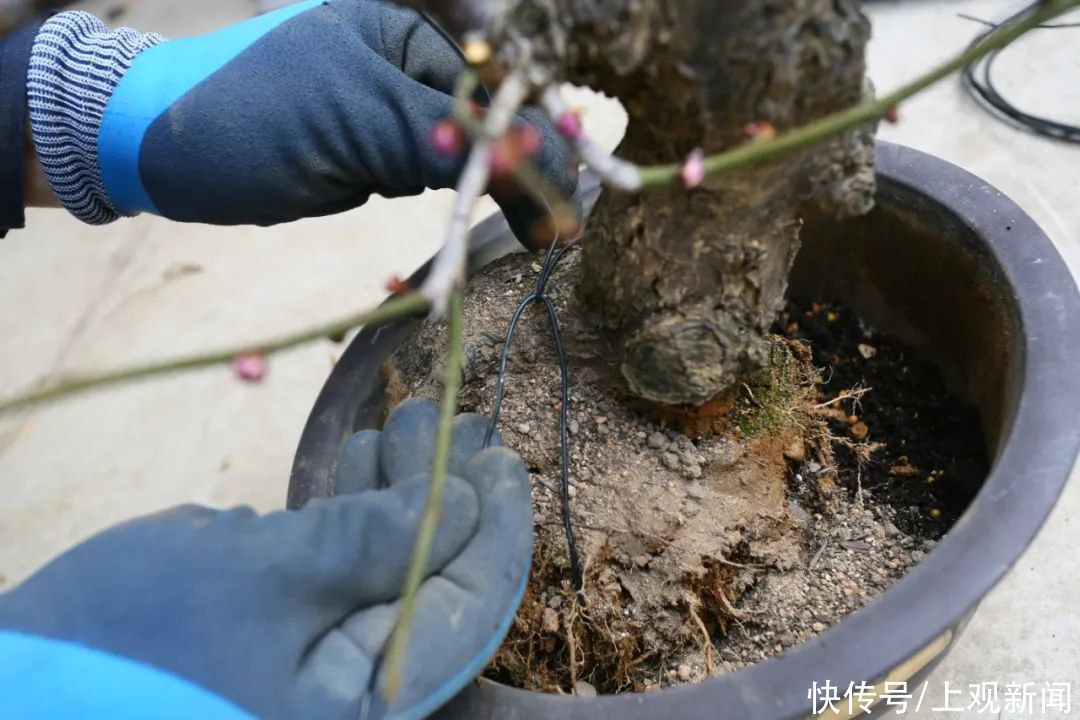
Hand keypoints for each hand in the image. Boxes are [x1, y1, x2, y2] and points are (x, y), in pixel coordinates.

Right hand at [0, 399, 532, 718]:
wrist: (20, 682)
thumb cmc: (138, 635)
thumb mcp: (266, 575)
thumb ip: (374, 541)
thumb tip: (463, 501)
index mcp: (369, 706)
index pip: (467, 609)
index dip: (494, 527)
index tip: (503, 457)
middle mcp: (354, 695)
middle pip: (432, 582)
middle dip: (444, 494)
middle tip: (454, 420)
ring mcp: (316, 666)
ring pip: (388, 569)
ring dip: (399, 493)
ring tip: (408, 424)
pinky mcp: (282, 637)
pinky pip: (342, 574)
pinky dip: (353, 516)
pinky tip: (360, 462)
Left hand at [27, 0, 577, 246]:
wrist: (165, 150)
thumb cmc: (251, 116)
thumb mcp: (355, 118)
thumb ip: (444, 138)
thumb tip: (524, 161)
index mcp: (406, 26)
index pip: (497, 85)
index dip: (538, 138)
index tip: (566, 197)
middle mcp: (408, 57)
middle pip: (494, 116)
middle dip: (528, 168)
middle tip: (560, 229)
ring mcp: (393, 103)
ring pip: (471, 149)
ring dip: (504, 190)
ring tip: (543, 232)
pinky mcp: (378, 145)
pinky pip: (437, 171)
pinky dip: (465, 199)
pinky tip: (501, 220)